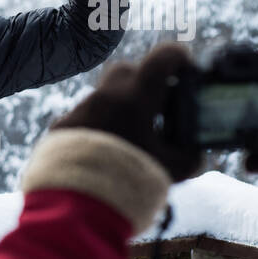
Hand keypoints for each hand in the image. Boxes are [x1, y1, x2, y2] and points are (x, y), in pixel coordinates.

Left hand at [51, 43, 202, 182]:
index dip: (181, 58)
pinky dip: (98, 126)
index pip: (164, 56)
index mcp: (136, 96)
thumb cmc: (130, 180)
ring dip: (120, 107)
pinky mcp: (61, 126)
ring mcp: (80, 109)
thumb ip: (190, 155)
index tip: (187, 71)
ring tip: (131, 134)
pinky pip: (84, 116)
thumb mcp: (173, 168)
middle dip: (146, 82)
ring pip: (104, 95)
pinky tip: (105, 148)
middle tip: (158, 106)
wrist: (79, 202)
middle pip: (129, 71)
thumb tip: (196, 153)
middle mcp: (105, 95)